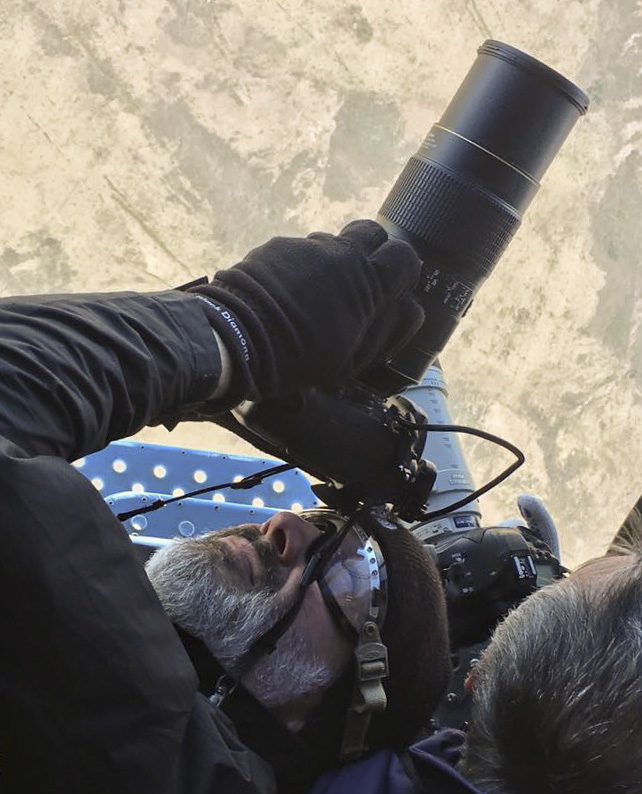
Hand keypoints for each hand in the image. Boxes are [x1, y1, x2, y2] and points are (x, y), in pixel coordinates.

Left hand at [191, 220, 423, 397]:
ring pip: (332, 242)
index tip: (395, 286)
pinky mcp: (277, 246)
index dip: (403, 270)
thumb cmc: (300, 357)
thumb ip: (387, 332)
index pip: (404, 256)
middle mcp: (340, 254)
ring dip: (332, 262)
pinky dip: (299, 268)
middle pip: (371, 232)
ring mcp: (306, 246)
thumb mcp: (351, 361)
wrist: (239, 338)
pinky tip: (285, 295)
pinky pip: (299, 250)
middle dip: (372, 250)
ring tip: (315, 295)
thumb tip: (410, 310)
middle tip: (360, 279)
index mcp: (366, 283)